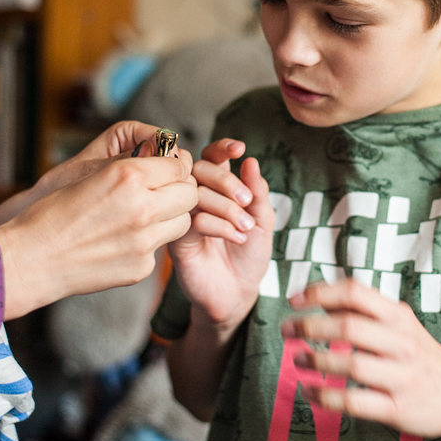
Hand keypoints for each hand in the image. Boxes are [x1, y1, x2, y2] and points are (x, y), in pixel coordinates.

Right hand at [0, 146, 196, 318]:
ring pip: (182, 222)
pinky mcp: (141, 267)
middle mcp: (143, 207)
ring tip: (143, 216)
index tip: (166, 170)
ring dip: (171, 216)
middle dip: (181, 190)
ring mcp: (145, 241)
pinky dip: (148, 243)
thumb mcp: (92, 174)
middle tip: (164, 192)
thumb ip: (134, 167)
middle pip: (190, 194)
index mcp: (129, 176)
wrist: (30, 260)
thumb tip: (169, 159)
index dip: (174, 167)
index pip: (179, 166)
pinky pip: (160, 248)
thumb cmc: (53, 212)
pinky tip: (122, 241)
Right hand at [169, 139, 275, 331]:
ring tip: (246, 228)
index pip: (212, 157)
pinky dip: (218, 225)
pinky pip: (193, 220)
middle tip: (247, 202)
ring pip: (195, 194)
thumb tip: (250, 160)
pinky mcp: (177, 239)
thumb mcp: (263, 221)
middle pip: (200, 170)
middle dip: (226, 182)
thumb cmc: (250, 255)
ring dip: (226, 207)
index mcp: (218, 188)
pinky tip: (235, 237)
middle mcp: (198, 198)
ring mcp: (185, 217)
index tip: (239, 149)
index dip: (222, 148)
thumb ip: (257, 191)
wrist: (238, 293)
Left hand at [281, 279, 440, 438]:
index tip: (295, 300)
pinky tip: (310, 390)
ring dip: (316, 360)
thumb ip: (365, 311)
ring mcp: (402, 376)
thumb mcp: (401, 324)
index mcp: (399, 316)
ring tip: (297, 358)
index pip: (355, 293)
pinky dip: (326, 396)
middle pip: (349, 327)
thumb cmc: (421, 355)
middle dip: (310, 326)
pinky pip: (354, 402)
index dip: (320, 293)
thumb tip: (320, 295)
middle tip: (287, 329)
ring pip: (351, 365)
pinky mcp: (398, 408)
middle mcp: (402, 343)